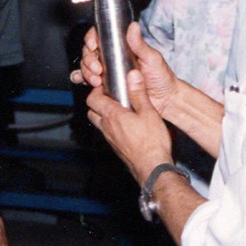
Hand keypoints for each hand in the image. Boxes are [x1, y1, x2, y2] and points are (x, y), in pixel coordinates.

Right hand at [71, 23, 177, 115]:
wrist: (165, 100)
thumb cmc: (162, 77)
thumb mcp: (152, 57)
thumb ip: (140, 43)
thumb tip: (133, 26)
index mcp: (122, 47)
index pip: (100, 36)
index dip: (92, 39)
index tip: (93, 45)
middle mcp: (112, 58)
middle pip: (90, 52)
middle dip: (88, 60)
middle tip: (97, 69)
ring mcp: (107, 72)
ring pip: (86, 66)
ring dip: (86, 71)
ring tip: (96, 80)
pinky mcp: (105, 86)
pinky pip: (88, 81)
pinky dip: (81, 79)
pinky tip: (82, 81)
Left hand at [86, 69, 172, 184]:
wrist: (153, 168)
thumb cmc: (152, 143)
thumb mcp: (149, 113)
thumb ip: (139, 93)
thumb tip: (133, 76)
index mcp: (113, 116)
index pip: (93, 99)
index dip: (97, 90)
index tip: (106, 86)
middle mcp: (107, 128)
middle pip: (92, 111)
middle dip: (97, 102)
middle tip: (110, 96)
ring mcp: (110, 139)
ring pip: (99, 123)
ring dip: (103, 115)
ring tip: (119, 109)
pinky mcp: (116, 148)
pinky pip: (107, 133)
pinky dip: (111, 126)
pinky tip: (126, 125)